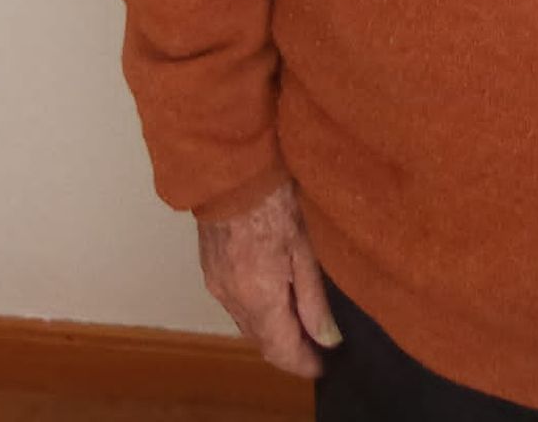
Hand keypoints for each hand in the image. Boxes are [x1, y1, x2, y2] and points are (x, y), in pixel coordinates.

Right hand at [197, 179, 340, 377]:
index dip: (302, 364)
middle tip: (317, 346)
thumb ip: (314, 298)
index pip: (280, 350)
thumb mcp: (306, 248)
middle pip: (262, 341)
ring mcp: (217, 285)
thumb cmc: (276, 202)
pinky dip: (256, 310)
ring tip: (301, 323)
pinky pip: (235, 304)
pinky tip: (274, 296)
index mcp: (258, 297)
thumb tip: (327, 339)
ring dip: (272, 330)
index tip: (323, 366)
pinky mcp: (211, 270)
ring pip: (247, 324)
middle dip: (288, 349)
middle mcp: (232, 299)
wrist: (234, 170)